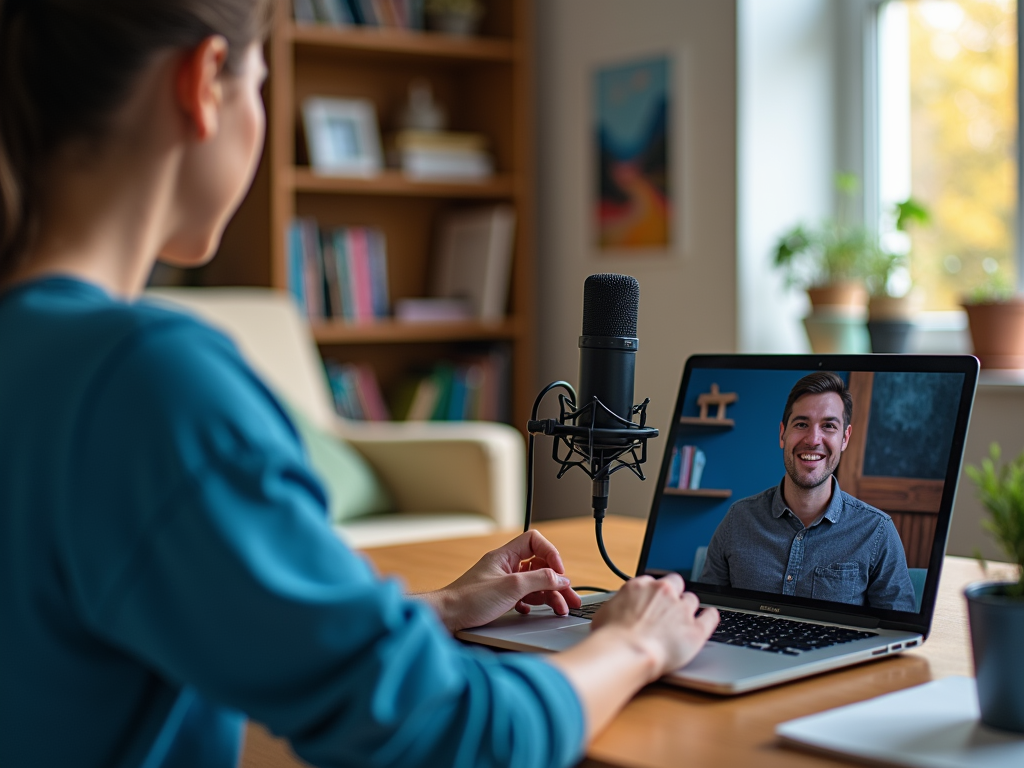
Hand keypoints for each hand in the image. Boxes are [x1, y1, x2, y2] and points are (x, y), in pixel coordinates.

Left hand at [419, 530, 582, 631]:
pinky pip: (523, 596)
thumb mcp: (511, 588)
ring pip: (533, 583)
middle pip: (538, 565)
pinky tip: (531, 611)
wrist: (446, 618)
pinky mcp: (499, 598)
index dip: (550, 554)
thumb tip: (561, 578)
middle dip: (556, 581)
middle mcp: (504, 566)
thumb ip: (539, 580)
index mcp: (505, 556)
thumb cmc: (470, 600)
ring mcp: (502, 582)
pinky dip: (532, 603)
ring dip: (548, 595)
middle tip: (571, 598)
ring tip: (560, 609)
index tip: (558, 572)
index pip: (534, 541)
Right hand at [591, 573, 718, 677]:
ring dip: (689, 608)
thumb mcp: (603, 614)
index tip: (652, 600)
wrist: (628, 652)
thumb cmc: (611, 637)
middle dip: (674, 593)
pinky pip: (711, 616)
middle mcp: (663, 592)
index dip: (653, 593)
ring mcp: (681, 609)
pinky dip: (711, 616)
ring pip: (692, 600)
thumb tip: (614, 612)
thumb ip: (615, 607)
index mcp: (640, 586)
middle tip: (669, 607)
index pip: (652, 581)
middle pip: (676, 583)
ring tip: (684, 620)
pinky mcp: (696, 629)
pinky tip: (709, 618)